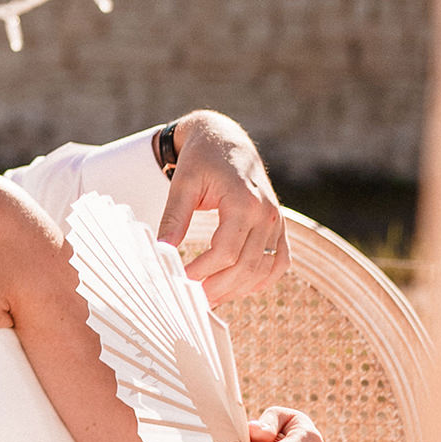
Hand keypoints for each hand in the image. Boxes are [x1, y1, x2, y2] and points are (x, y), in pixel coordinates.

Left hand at [156, 111, 287, 306]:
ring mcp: (277, 221)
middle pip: (246, 266)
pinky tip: (240, 288)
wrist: (227, 140)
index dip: (201, 273)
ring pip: (264, 270)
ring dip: (237, 289)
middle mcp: (267, 213)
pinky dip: (262, 279)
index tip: (179, 282)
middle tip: (192, 301)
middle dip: (217, 288)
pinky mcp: (279, 226)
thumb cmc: (203, 159)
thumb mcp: (183, 184)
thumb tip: (161, 251)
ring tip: (210, 299)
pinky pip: (279, 262)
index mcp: (244, 202)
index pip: (225, 252)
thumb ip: (174, 218)